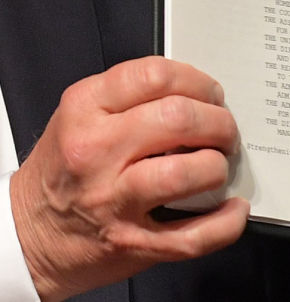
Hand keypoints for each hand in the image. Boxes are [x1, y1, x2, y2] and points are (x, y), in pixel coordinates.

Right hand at [9, 57, 247, 301]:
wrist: (28, 233)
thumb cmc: (65, 170)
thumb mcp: (83, 116)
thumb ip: (134, 99)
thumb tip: (201, 95)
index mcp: (85, 110)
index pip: (156, 76)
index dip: (198, 81)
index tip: (211, 94)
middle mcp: (96, 152)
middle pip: (179, 119)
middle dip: (218, 122)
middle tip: (224, 131)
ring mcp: (113, 200)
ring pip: (187, 172)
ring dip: (216, 167)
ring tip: (217, 166)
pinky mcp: (131, 242)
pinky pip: (192, 236)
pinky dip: (224, 224)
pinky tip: (231, 210)